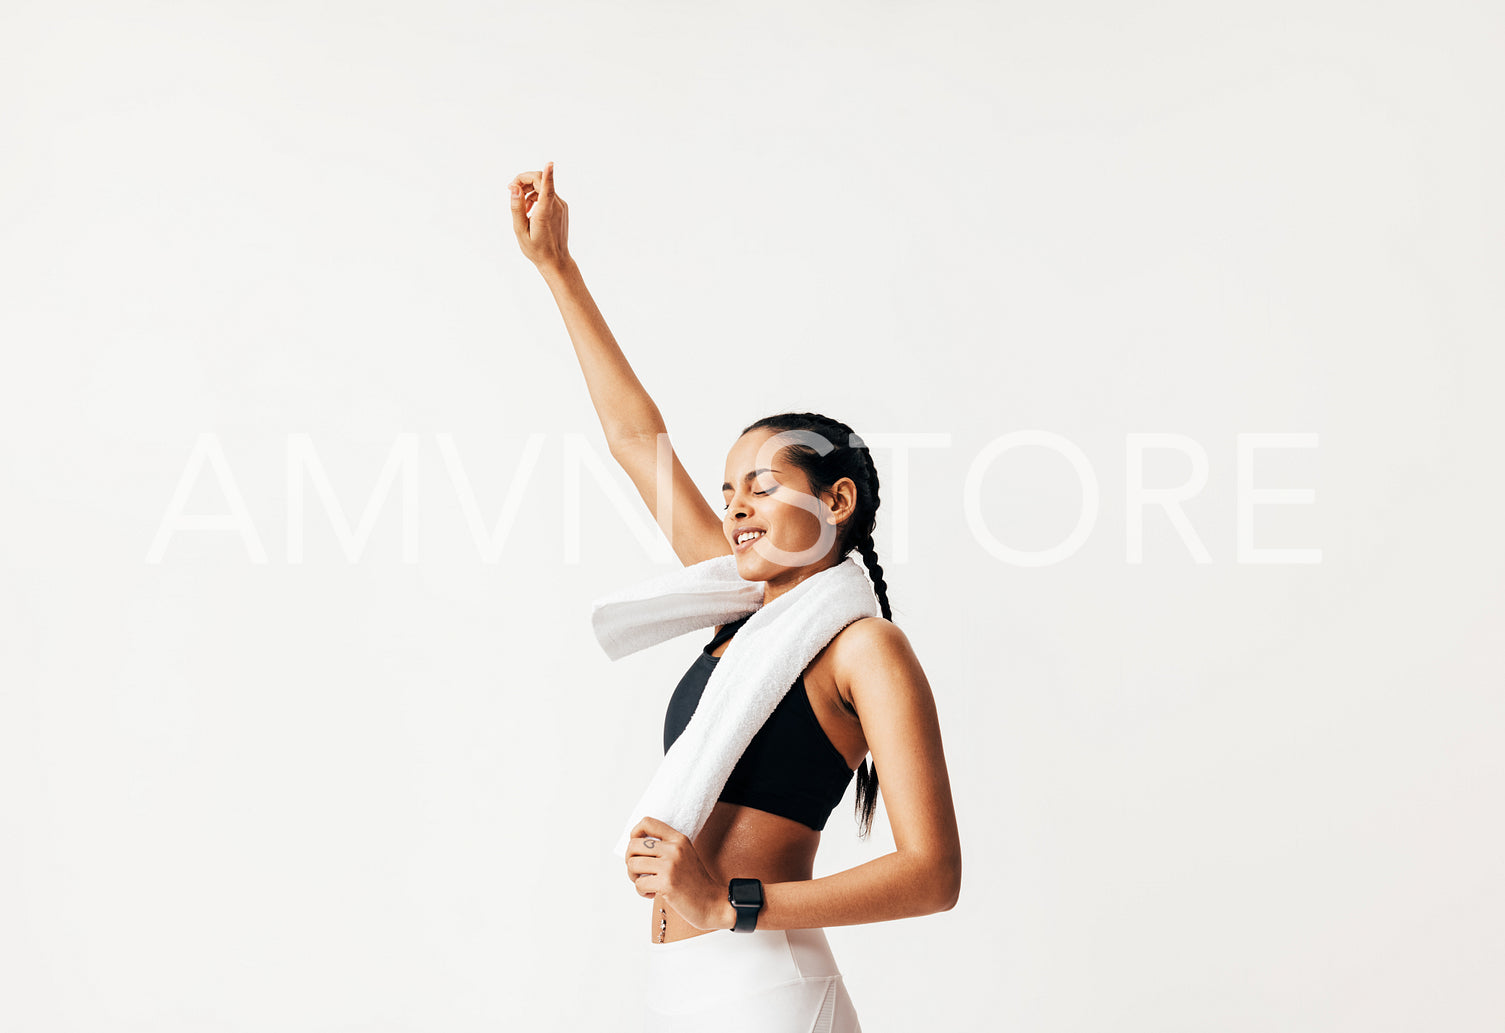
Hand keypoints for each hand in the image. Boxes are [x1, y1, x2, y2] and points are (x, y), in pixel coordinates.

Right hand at [508, 161, 569, 272]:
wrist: (556, 260)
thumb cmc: (536, 249)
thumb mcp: (520, 231)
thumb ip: (516, 208)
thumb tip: (514, 188)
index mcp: (545, 213)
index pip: (547, 189)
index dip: (547, 174)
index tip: (550, 163)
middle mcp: (556, 206)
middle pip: (541, 180)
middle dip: (524, 180)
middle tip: (511, 190)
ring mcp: (561, 206)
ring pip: (544, 186)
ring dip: (528, 189)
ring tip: (520, 206)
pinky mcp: (562, 208)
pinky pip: (548, 194)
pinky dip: (536, 196)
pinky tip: (529, 209)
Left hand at [625, 816, 731, 931]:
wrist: (712, 903)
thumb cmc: (696, 883)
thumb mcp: (684, 855)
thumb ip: (665, 848)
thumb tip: (635, 847)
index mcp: (678, 839)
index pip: (647, 823)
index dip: (634, 834)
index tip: (637, 849)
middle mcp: (674, 848)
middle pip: (633, 845)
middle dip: (630, 860)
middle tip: (639, 872)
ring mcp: (670, 865)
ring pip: (632, 864)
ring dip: (633, 877)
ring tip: (645, 883)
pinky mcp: (666, 883)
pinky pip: (639, 884)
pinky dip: (641, 892)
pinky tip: (653, 894)